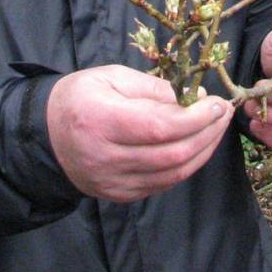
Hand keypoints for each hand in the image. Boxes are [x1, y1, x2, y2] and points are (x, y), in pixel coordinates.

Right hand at [47, 65, 233, 201]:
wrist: (46, 135)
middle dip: (207, 133)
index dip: (195, 118)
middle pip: (171, 154)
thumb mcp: (111, 76)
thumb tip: (193, 99)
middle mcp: (106, 157)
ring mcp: (112, 182)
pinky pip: (162, 184)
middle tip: (225, 114)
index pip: (159, 127)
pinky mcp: (119, 195)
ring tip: (216, 128)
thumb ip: (151, 87)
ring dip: (203, 151)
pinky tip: (196, 145)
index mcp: (100, 120)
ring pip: (172, 174)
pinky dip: (186, 165)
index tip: (217, 103)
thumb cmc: (80, 97)